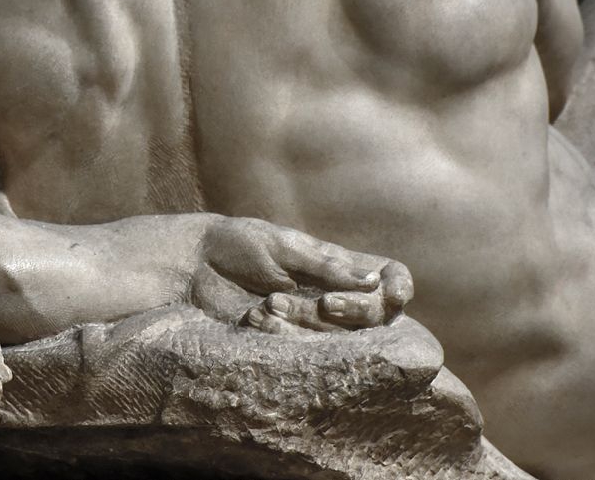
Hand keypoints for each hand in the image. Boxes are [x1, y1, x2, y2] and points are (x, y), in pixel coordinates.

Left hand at [190, 216, 412, 333]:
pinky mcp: (287, 341)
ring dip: (307, 321)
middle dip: (354, 312)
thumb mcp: (283, 246)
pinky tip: (255, 318)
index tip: (394, 295)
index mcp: (338, 264)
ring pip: (338, 336)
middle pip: (375, 316)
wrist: (196, 266)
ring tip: (269, 302)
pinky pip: (303, 349)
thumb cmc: (240, 245)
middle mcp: (333, 295)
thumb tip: (372, 282)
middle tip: (325, 303)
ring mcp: (312, 321)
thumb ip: (325, 266)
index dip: (399, 286)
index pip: (388, 275)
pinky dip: (281, 334)